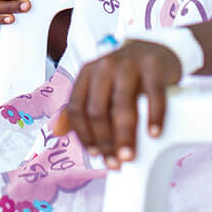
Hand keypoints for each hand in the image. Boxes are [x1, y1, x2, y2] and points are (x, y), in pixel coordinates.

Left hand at [53, 40, 182, 168]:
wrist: (155, 49)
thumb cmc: (125, 74)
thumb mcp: (98, 86)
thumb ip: (79, 108)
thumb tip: (56, 131)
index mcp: (87, 73)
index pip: (76, 108)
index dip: (84, 135)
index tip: (96, 154)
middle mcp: (105, 66)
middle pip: (97, 110)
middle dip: (105, 141)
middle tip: (115, 162)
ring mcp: (129, 64)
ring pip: (122, 105)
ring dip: (124, 135)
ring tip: (128, 155)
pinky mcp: (153, 66)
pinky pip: (153, 94)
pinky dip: (154, 116)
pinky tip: (153, 132)